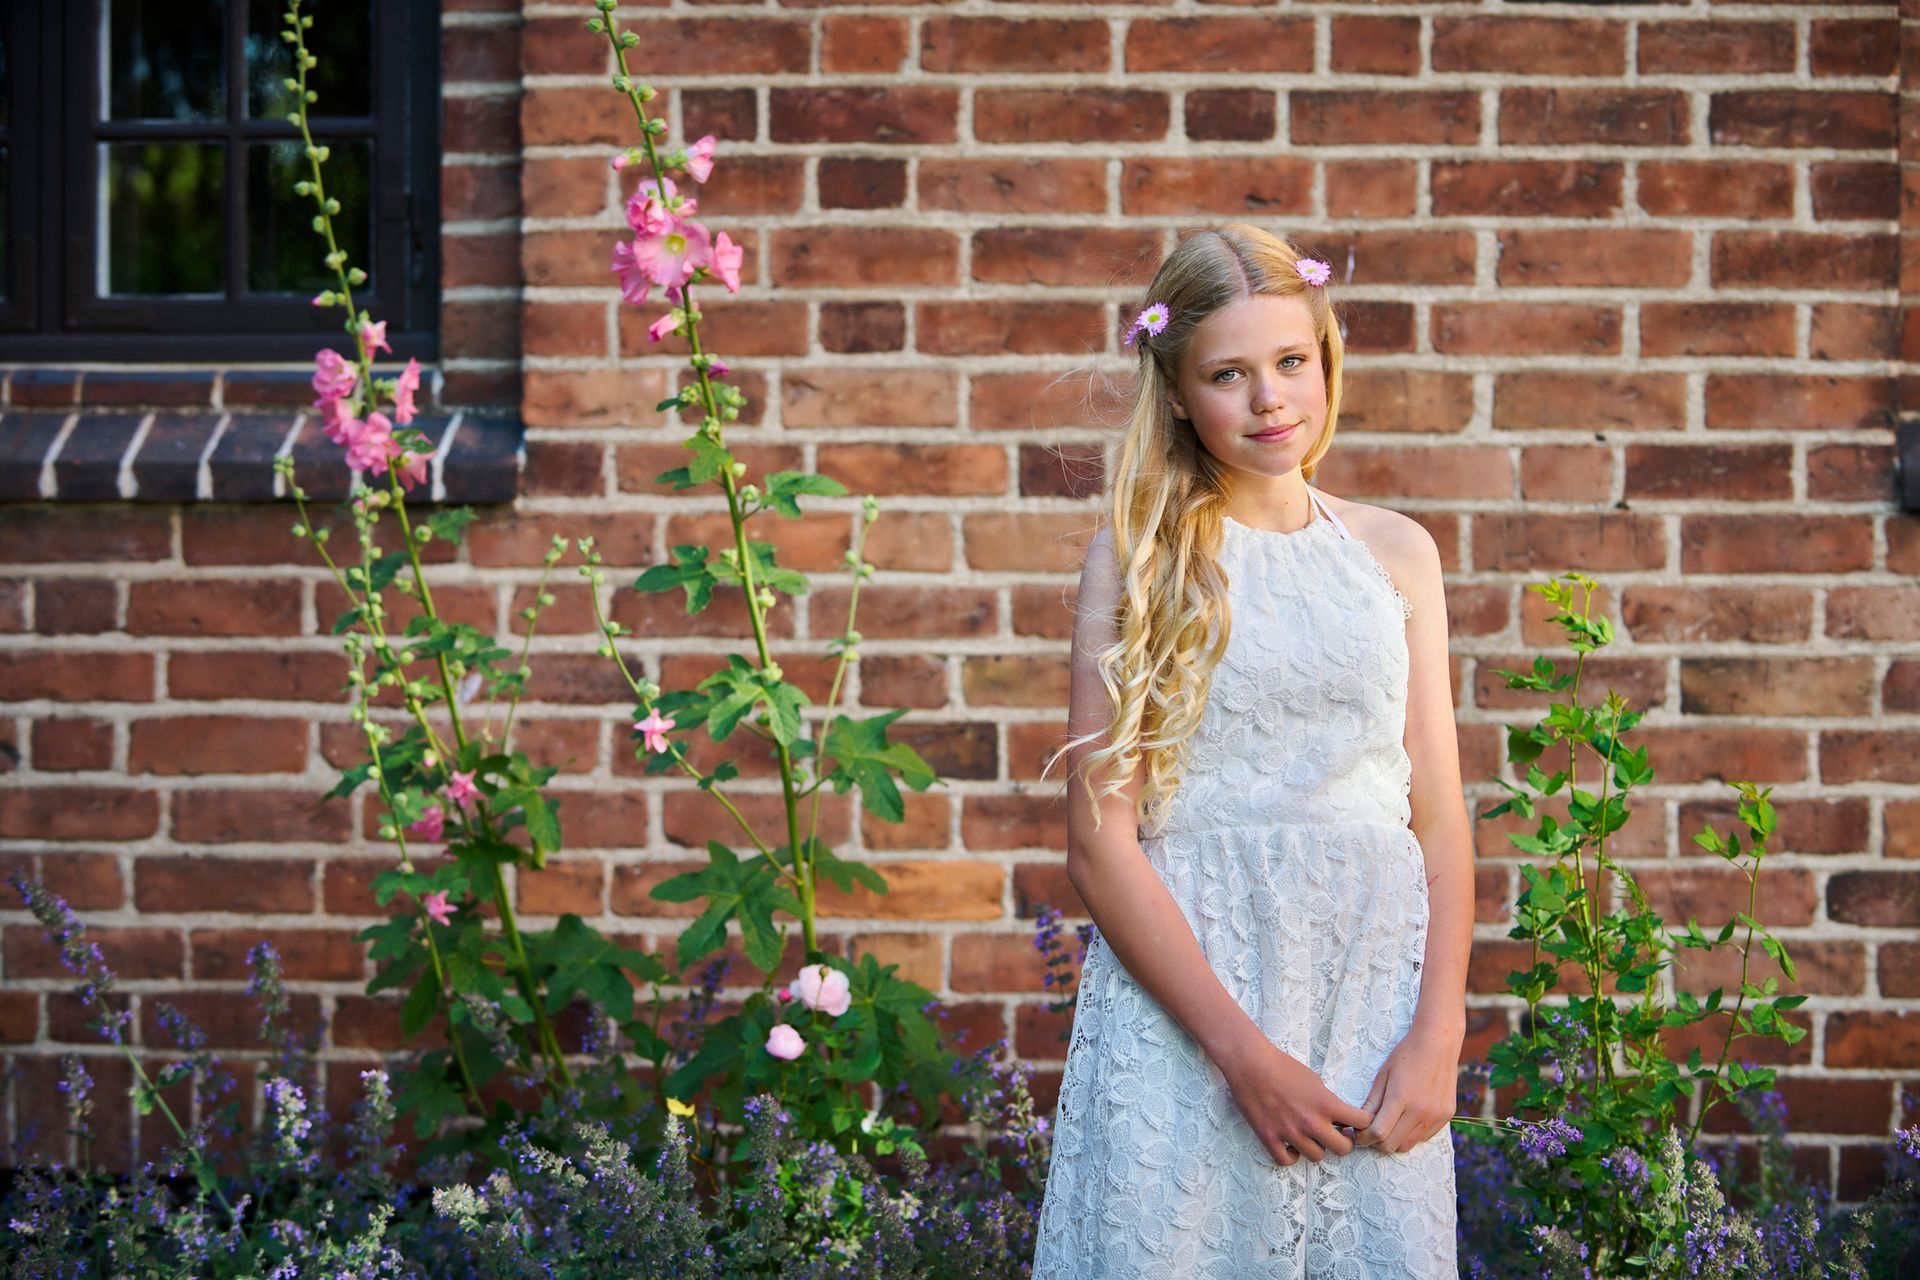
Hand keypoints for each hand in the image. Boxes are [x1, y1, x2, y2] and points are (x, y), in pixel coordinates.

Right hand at [1213, 1033, 1375, 1167]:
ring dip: (1316, 1147)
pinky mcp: (1269, 1138)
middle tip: (1336, 1134)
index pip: (1362, 1122)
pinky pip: (1287, 1160)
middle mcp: (1311, 1123)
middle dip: (1344, 1141)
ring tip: (1310, 1136)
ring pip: (1317, 1157)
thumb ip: (1327, 1101)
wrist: (1250, 1064)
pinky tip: (1290, 1144)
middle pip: (1343, 1149)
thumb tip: (1337, 1117)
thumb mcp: (1314, 1080)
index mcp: (1326, 1104)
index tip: (1355, 1122)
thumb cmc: (1283, 1066)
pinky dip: (1291, 1155)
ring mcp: (1290, 1133)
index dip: (1361, 1122)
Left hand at [1353, 1018, 1462, 1154]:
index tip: (1358, 1133)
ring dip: (1394, 1140)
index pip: (1378, 1133)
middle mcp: (1420, 1111)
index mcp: (1401, 1098)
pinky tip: (1407, 1119)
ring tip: (1389, 1125)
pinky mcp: (1447, 1116)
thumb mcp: (1383, 1074)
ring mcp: (1436, 1115)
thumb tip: (1360, 1124)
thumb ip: (1372, 1102)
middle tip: (1371, 1131)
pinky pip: (1424, 1137)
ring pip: (1408, 1145)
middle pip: (1392, 1145)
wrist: (1439, 1042)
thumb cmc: (1406, 1054)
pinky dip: (1412, 1135)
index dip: (1363, 1138)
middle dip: (1376, 1142)